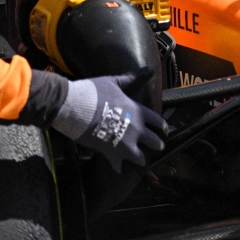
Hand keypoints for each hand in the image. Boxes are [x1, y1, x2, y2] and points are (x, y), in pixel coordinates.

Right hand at [51, 75, 166, 172]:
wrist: (75, 107)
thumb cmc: (94, 92)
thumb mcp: (115, 82)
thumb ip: (132, 78)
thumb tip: (148, 69)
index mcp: (138, 111)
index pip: (157, 121)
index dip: (162, 126)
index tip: (164, 130)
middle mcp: (136, 129)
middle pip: (154, 141)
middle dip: (157, 145)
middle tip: (158, 147)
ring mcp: (124, 143)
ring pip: (140, 157)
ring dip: (140, 159)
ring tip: (141, 161)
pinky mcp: (110, 153)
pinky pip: (118, 165)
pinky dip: (118, 168)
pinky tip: (119, 169)